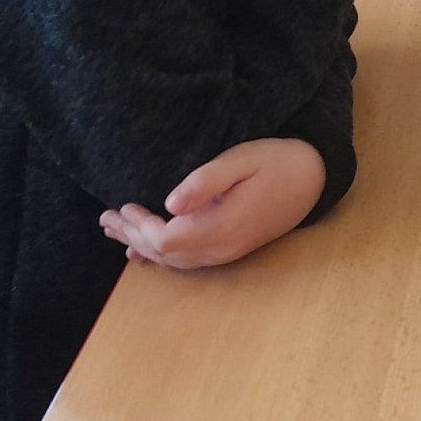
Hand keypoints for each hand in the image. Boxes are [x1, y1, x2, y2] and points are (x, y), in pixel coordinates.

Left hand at [99, 139, 325, 269]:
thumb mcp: (241, 159)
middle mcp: (223, 247)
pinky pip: (190, 261)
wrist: (314, 178)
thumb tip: (169, 205)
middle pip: (166, 253)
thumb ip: (206, 181)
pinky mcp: (232, 249)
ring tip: (116, 232)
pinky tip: (145, 256)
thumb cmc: (276, 161)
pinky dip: (163, 256)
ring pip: (175, 260)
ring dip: (144, 246)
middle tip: (105, 219)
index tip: (122, 206)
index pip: (165, 238)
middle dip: (133, 236)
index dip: (139, 227)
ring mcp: (228, 252)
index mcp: (222, 226)